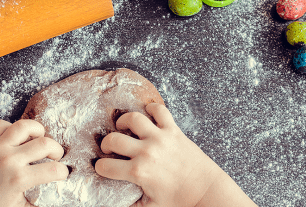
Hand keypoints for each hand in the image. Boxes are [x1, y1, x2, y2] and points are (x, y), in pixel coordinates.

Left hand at [0, 119, 68, 206]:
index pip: (53, 170)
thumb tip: (53, 196)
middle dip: (56, 150)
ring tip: (39, 138)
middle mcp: (10, 160)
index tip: (62, 173)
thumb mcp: (17, 206)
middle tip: (54, 156)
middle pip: (45, 143)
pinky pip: (3, 124)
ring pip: (25, 126)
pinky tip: (15, 138)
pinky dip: (12, 128)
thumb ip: (36, 199)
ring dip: (37, 130)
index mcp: (19, 179)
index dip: (63, 172)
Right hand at [95, 103, 216, 206]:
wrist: (206, 191)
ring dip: (123, 121)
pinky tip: (147, 113)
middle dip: (106, 144)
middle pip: (114, 140)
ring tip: (122, 126)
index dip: (100, 168)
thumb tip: (119, 203)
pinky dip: (152, 108)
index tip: (102, 167)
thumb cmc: (180, 200)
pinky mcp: (174, 131)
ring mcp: (160, 138)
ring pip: (133, 119)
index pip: (106, 167)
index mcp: (139, 172)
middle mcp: (147, 152)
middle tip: (109, 148)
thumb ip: (132, 204)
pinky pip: (160, 111)